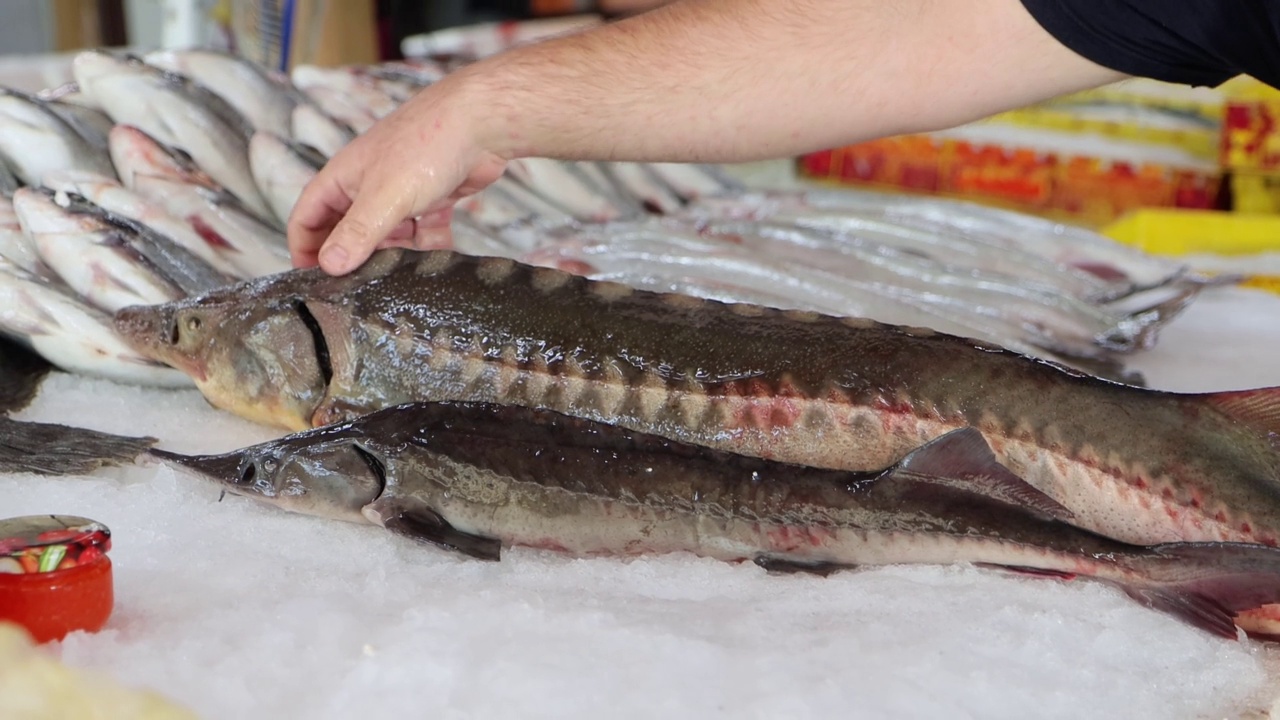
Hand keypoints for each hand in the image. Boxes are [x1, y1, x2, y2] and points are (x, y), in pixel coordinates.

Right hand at [286, 78, 508, 274]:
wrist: (481, 122)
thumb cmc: (427, 144)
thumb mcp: (384, 197)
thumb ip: (356, 233)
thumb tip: (329, 266)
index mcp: (341, 179)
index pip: (306, 219)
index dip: (305, 250)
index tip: (314, 282)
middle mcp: (366, 185)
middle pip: (347, 232)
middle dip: (356, 257)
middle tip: (365, 285)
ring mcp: (400, 192)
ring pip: (388, 236)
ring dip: (396, 254)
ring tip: (404, 271)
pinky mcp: (431, 199)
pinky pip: (422, 232)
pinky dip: (428, 244)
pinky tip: (438, 253)